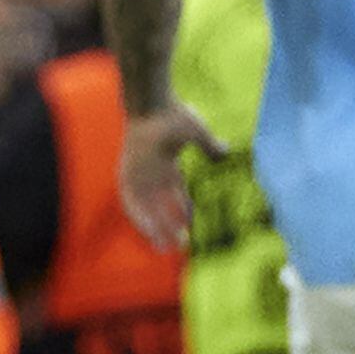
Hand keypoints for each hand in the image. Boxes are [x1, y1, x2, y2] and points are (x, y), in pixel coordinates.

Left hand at [116, 104, 227, 251]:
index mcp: (164, 163)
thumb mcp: (197, 133)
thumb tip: (226, 150)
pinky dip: (142, 220)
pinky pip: (132, 204)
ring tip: (165, 249)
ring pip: (145, 209)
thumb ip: (210, 145)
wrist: (151, 105)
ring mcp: (137, 175)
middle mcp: (149, 173)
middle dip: (167, 225)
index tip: (191, 224)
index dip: (183, 208)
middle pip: (158, 206)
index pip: (175, 192)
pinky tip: (152, 235)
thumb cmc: (173, 114)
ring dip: (155, 230)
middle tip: (177, 245)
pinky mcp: (128, 176)